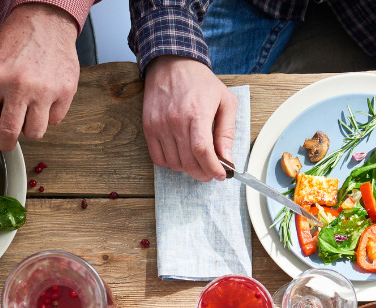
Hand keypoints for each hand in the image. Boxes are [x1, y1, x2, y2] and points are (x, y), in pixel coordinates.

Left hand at [0, 4, 79, 154]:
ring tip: (28, 113)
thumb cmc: (17, 39)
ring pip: (35, 132)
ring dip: (29, 128)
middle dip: (5, 143)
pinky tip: (44, 101)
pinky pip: (55, 120)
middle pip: (10, 133)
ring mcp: (45, 90)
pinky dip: (48, 116)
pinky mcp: (65, 91)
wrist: (46, 21)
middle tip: (5, 142)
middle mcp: (20, 86)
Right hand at [142, 57, 236, 181]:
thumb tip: (227, 159)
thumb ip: (227, 132)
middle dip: (203, 173)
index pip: (202, 151)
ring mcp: (159, 125)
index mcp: (197, 113)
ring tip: (197, 160)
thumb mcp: (225, 101)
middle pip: (188, 162)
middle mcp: (176, 121)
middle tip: (211, 172)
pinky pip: (158, 158)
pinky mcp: (149, 128)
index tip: (220, 175)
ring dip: (188, 168)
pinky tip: (180, 155)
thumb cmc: (201, 82)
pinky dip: (171, 163)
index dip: (213, 169)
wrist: (172, 63)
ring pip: (174, 164)